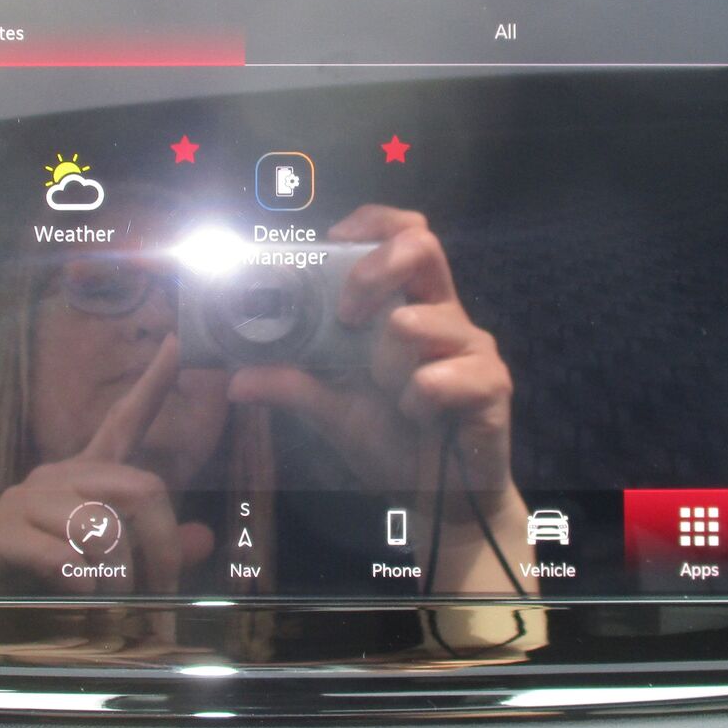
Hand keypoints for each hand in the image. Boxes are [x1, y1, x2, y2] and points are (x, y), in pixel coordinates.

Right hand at [0, 335, 214, 593]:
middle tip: (158, 595)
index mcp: (82, 477)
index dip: (152, 385)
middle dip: (161, 548)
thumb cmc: (35, 577)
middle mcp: (57, 477)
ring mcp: (27, 501)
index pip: (124, 422)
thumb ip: (152, 552)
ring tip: (106, 604)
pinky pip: (62, 552)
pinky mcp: (1, 532)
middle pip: (141, 488)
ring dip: (118, 575)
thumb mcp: (104, 565)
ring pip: (105, 525)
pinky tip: (76, 592)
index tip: (177, 342)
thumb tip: (203, 540)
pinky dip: (79, 579)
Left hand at [227, 205, 514, 500]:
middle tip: (347, 317)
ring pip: (414, 322)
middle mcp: (443, 314)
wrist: (436, 503)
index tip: (331, 246)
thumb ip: (291, 384)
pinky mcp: (492, 383)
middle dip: (372, 271)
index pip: (400, 232)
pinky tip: (418, 418)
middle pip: (422, 244)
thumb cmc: (392, 442)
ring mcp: (472, 346)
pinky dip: (415, 402)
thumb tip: (236, 378)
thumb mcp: (330, 410)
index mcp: (407, 304)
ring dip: (385, 366)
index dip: (368, 224)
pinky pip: (440, 377)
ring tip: (390, 397)